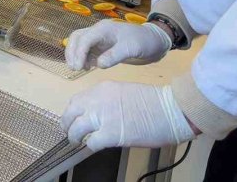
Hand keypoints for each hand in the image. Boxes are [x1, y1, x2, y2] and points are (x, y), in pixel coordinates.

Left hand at [61, 82, 193, 150]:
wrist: (170, 110)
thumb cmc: (153, 102)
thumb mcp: (123, 92)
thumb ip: (107, 101)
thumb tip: (97, 115)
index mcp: (101, 89)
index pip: (76, 100)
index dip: (72, 112)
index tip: (72, 119)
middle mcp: (98, 101)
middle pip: (70, 113)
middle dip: (67, 124)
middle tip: (69, 133)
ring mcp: (103, 117)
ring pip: (76, 129)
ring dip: (75, 137)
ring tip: (77, 142)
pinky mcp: (111, 134)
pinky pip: (91, 142)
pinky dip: (91, 146)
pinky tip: (95, 146)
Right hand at [65, 19, 170, 70]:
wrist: (154, 41)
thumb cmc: (143, 42)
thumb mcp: (131, 48)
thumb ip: (114, 55)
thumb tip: (98, 64)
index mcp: (103, 29)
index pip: (84, 39)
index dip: (78, 52)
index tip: (78, 67)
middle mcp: (98, 31)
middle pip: (77, 38)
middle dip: (72, 52)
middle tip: (74, 68)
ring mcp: (98, 38)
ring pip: (79, 42)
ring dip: (75, 54)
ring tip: (79, 68)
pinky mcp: (101, 46)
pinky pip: (86, 49)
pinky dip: (82, 57)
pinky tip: (86, 66)